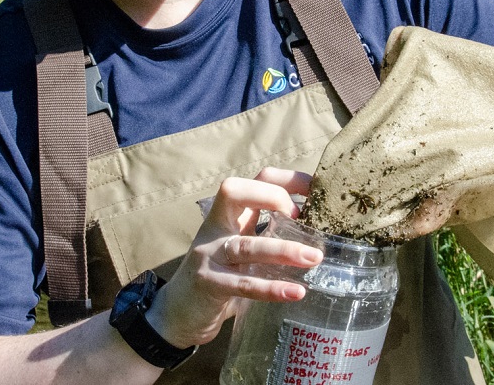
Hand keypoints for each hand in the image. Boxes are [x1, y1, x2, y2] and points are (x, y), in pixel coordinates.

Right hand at [145, 167, 322, 348]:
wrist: (178, 313)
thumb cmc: (218, 276)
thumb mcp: (239, 246)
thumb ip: (264, 233)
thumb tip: (314, 228)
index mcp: (227, 215)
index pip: (254, 180)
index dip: (286, 180)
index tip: (315, 193)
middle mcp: (215, 228)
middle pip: (235, 192)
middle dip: (273, 196)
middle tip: (303, 217)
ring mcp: (209, 255)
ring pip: (246, 244)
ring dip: (284, 250)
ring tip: (315, 258)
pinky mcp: (209, 285)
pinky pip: (243, 283)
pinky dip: (271, 288)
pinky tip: (296, 292)